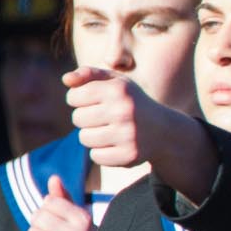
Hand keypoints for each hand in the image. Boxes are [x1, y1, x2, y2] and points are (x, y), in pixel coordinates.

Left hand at [64, 68, 213, 198]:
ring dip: (93, 136)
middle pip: (77, 118)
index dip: (79, 100)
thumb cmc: (131, 102)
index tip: (95, 102)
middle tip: (105, 118)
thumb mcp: (115, 82)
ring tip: (110, 131)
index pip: (73, 97)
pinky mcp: (129, 154)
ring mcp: (128, 134)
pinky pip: (96, 156)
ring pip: (84, 138)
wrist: (164, 130)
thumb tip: (66, 79)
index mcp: (118, 89)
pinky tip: (116, 145)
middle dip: (86, 119)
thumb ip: (88, 74)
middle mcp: (124, 111)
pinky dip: (102, 152)